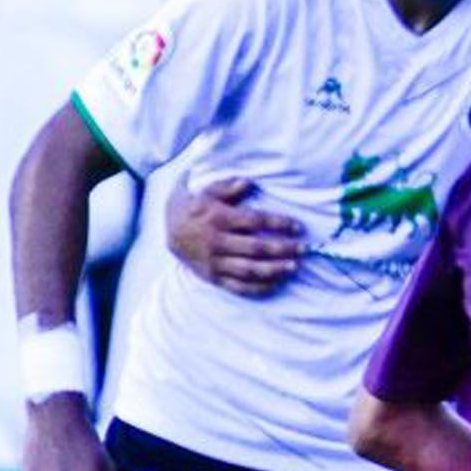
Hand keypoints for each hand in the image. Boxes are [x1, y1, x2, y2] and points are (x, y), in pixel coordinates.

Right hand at [168, 176, 305, 296]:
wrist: (168, 232)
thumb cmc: (192, 207)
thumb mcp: (204, 190)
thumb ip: (226, 186)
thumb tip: (248, 182)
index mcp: (217, 218)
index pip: (254, 221)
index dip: (278, 223)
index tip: (297, 226)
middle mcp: (217, 242)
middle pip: (255, 248)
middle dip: (282, 248)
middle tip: (302, 248)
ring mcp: (215, 262)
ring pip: (249, 269)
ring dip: (274, 270)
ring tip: (294, 267)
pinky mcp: (214, 277)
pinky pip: (238, 286)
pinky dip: (258, 287)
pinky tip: (276, 283)